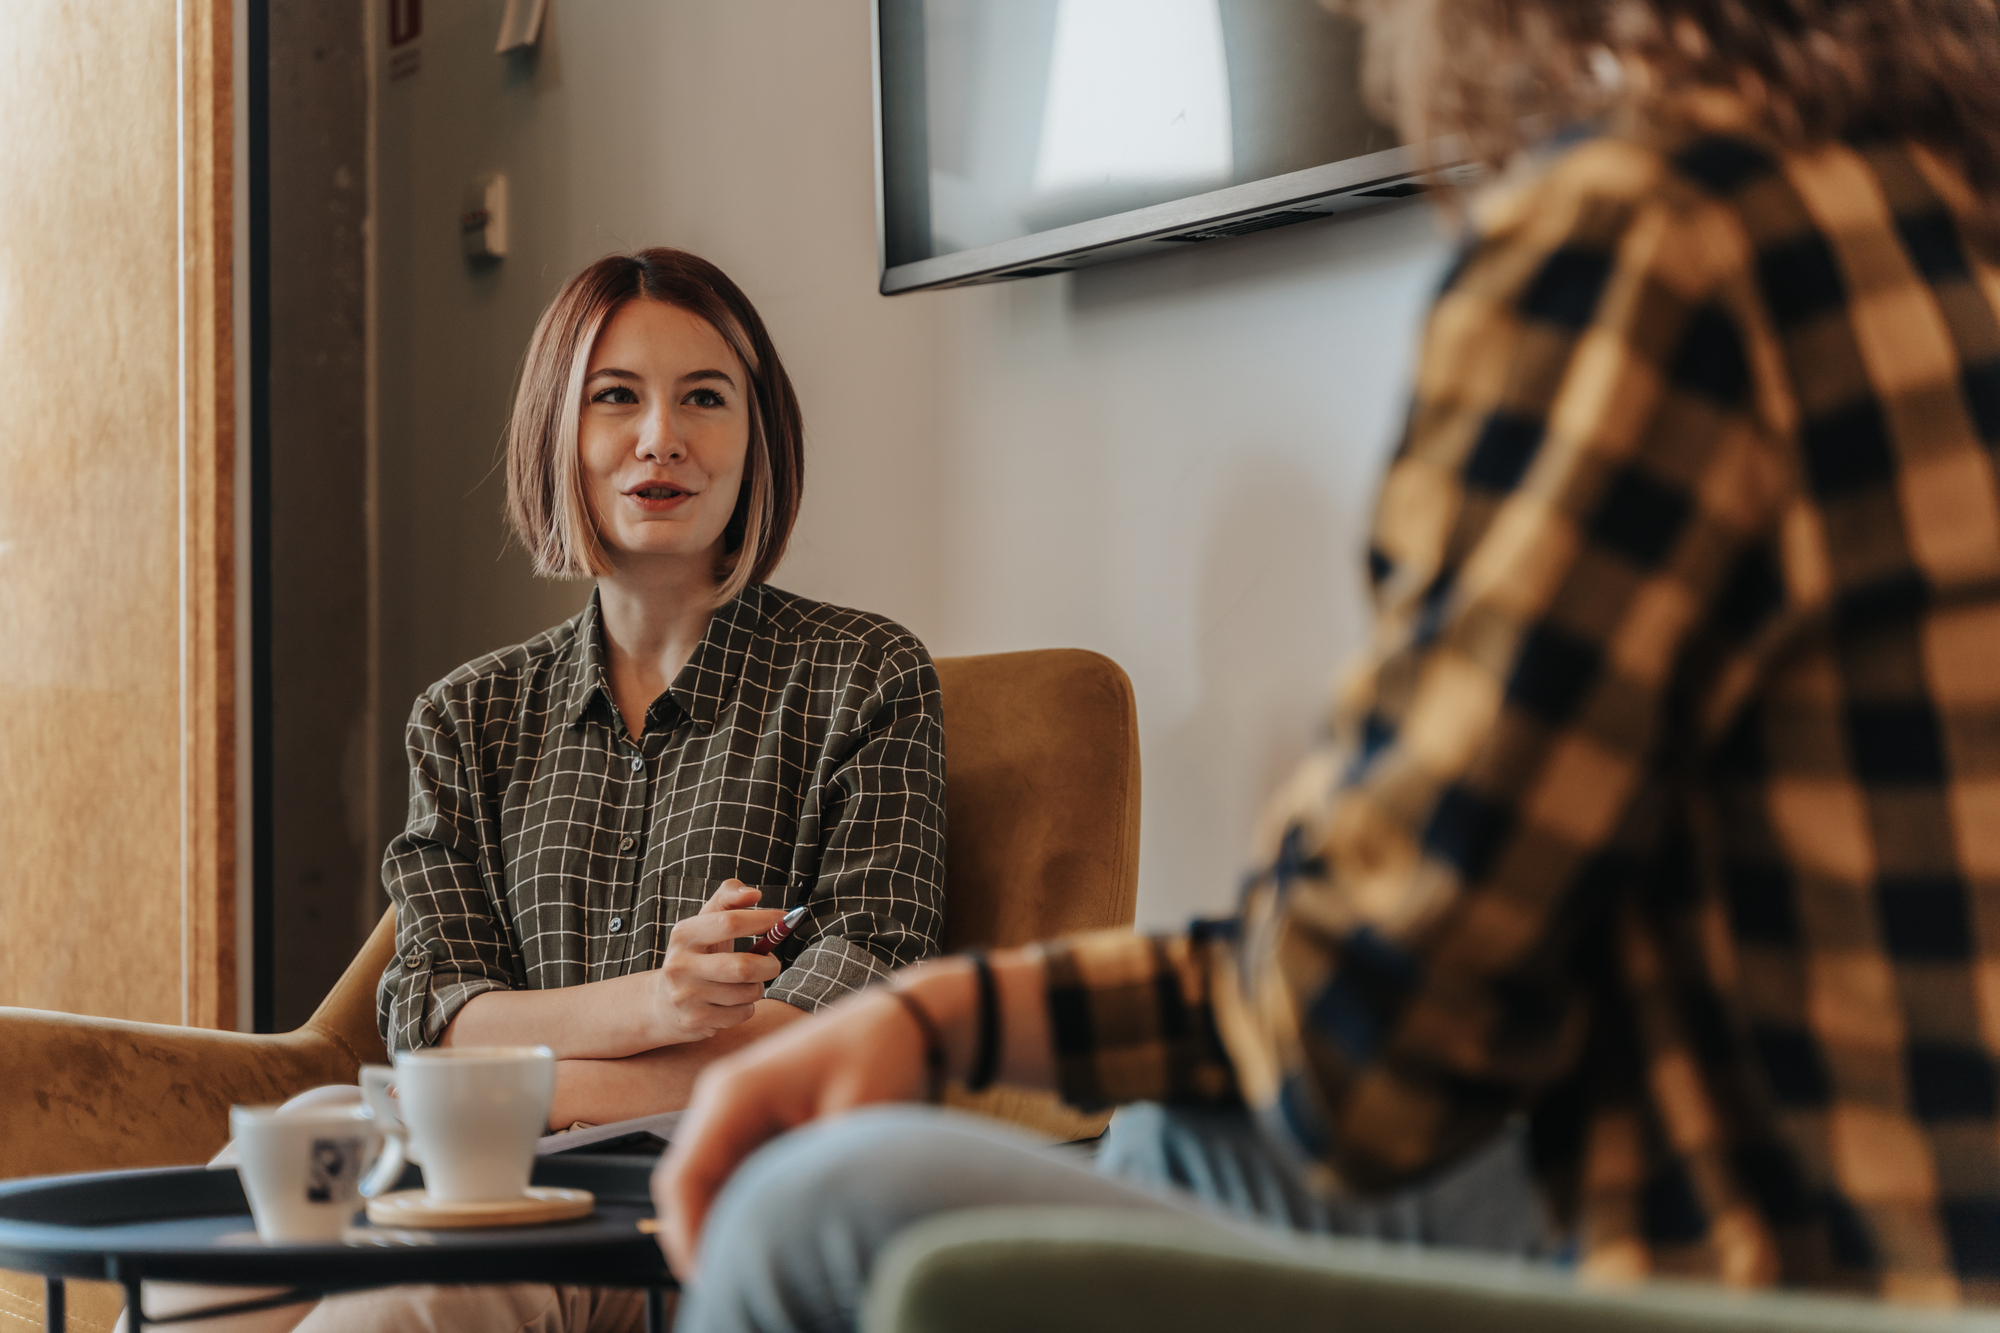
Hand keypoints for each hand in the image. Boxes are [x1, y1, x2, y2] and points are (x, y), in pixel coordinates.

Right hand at [649, 880, 785, 1045]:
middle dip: (769, 965)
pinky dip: (747, 1008)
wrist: (663, 1003)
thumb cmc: (697, 955)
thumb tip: (754, 894)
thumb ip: (728, 898)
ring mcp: (686, 996)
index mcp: (684, 934)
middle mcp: (680, 965)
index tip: (783, 919)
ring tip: (746, 984)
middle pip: (743, 967)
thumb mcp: (705, 923)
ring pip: (747, 993)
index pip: (730, 922)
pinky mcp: (696, 1020)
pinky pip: (742, 1014)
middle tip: (772, 963)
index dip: (762, 919)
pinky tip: (732, 1003)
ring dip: (757, 988)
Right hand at [651, 986, 932, 1278]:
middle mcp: (723, 1100)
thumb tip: (792, 1229)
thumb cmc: (880, 1054)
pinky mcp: (753, 1121)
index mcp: (735, 1093)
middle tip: (738, 1282)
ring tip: (758, 1262)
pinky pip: (732, 1173)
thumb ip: (816, 1173)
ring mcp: (735, 1110)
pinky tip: (774, 1231)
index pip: (684, 1177)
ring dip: (724, 1221)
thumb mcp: (855, 1118)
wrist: (902, 1020)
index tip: (713, 1279)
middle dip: (704, 1237)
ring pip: (708, 1183)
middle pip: (687, 1185)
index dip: (688, 1236)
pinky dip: (744, 1204)